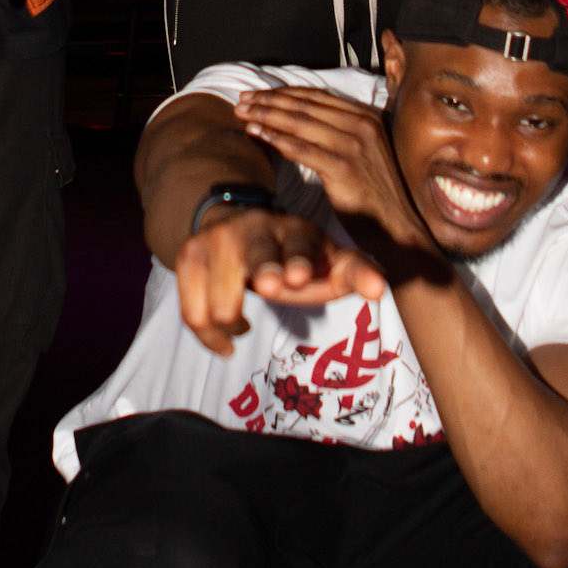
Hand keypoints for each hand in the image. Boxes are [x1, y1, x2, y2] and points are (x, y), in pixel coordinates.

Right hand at [175, 207, 385, 356]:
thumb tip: (379, 289)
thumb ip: (354, 272)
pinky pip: (192, 309)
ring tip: (241, 326)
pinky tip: (225, 341)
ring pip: (219, 294)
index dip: (297, 260)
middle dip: (265, 269)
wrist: (235, 225)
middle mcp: (254, 228)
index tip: (297, 278)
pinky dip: (208, 335)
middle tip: (271, 286)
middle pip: (257, 253)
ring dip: (231, 322)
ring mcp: (217, 239)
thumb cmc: (292, 257)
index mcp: (294, 229)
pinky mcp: (188, 254)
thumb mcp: (324, 261)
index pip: (298, 243)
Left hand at [235, 88, 427, 253]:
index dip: (283, 92)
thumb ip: (340, 131)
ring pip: (299, 122)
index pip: (317, 96)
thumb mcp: (364, 152)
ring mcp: (354, 145)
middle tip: (242, 100)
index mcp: (367, 117)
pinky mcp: (343, 167)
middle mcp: (362, 125)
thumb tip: (298, 118)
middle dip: (268, 100)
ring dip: (266, 115)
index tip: (258, 94)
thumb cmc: (375, 194)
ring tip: (243, 114)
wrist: (398, 228)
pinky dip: (276, 139)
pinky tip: (258, 135)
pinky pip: (301, 148)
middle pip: (304, 105)